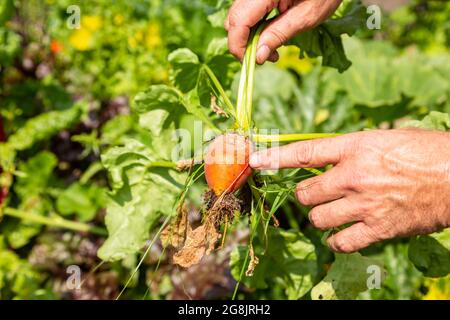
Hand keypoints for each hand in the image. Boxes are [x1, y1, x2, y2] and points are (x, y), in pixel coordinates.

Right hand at [225, 0, 341, 63]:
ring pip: (237, 16)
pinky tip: (269, 32)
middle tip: (265, 57)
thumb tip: (258, 57)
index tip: (251, 63)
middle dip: (242, 43)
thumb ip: (279, 35)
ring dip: (248, 36)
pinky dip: (253, 26)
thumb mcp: (305, 16)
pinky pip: (246, 11)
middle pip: (233, 19)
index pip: (238, 22)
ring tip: (270, 46)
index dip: (238, 46)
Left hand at [249, 129, 449, 252]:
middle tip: (318, 193)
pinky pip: (341, 242)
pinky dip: (338, 240)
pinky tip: (345, 233)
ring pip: (318, 218)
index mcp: (354, 147)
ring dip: (321, 217)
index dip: (275, 157)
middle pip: (306, 193)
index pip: (304, 152)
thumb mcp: (383, 139)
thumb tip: (325, 160)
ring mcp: (364, 204)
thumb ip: (350, 150)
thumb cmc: (424, 151)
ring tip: (335, 212)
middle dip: (307, 195)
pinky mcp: (378, 228)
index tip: (255, 161)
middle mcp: (353, 176)